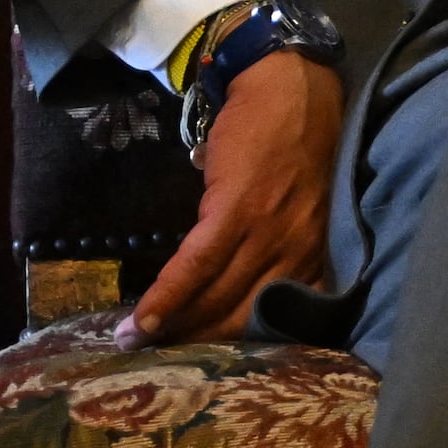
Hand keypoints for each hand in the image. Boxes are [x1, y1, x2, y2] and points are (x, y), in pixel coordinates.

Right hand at [131, 52, 338, 343]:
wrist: (288, 84)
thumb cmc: (289, 138)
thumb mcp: (294, 201)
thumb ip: (270, 236)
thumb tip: (227, 257)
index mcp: (311, 249)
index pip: (276, 312)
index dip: (241, 342)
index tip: (210, 363)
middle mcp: (297, 248)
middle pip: (246, 312)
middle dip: (202, 342)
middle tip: (161, 362)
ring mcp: (271, 230)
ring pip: (220, 294)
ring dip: (175, 325)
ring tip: (136, 344)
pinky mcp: (239, 210)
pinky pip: (199, 264)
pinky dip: (170, 295)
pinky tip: (144, 320)